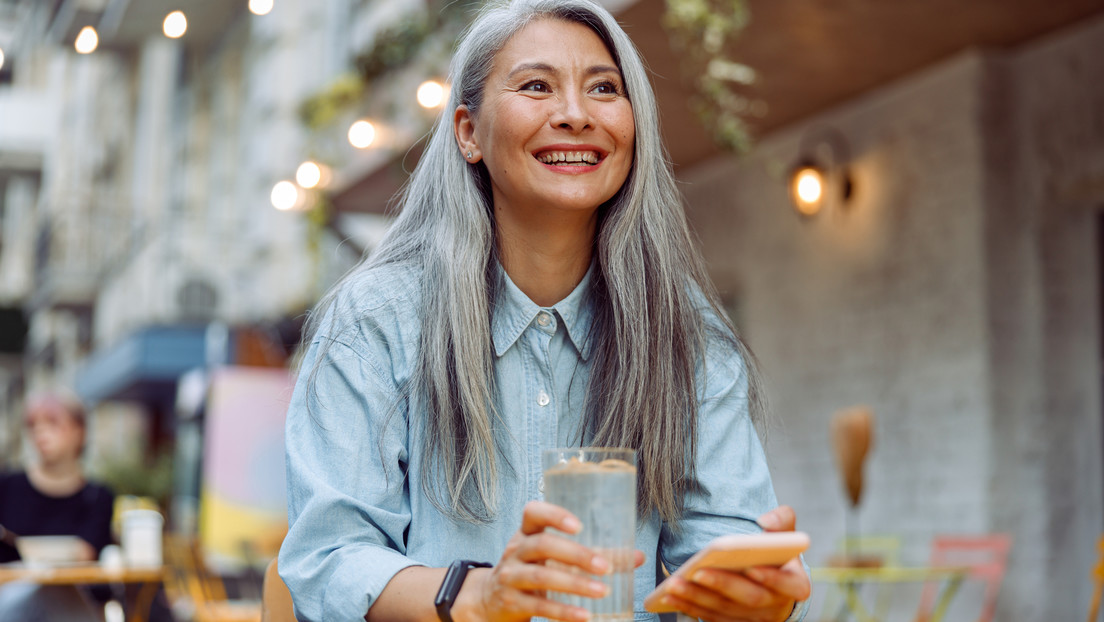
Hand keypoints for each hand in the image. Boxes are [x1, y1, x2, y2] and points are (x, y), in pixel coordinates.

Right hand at [452, 501, 644, 621]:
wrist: (489, 600)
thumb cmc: (530, 570)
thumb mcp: (551, 557)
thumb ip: (593, 554)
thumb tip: (637, 557)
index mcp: (526, 533)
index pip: (533, 513)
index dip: (554, 515)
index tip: (579, 525)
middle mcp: (516, 551)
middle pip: (543, 545)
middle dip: (576, 555)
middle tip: (605, 566)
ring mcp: (510, 577)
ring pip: (540, 576)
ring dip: (574, 584)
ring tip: (602, 591)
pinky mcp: (511, 602)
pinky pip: (538, 606)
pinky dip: (562, 612)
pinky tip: (584, 615)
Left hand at [656, 506, 810, 621]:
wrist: (770, 580)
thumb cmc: (776, 554)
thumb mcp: (785, 534)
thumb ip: (782, 521)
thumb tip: (766, 521)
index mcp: (794, 583)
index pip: (789, 585)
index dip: (773, 579)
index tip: (752, 568)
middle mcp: (775, 606)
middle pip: (749, 598)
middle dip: (723, 585)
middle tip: (699, 572)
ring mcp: (754, 618)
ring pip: (725, 610)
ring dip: (697, 598)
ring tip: (674, 583)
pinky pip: (711, 617)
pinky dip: (690, 606)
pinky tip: (670, 595)